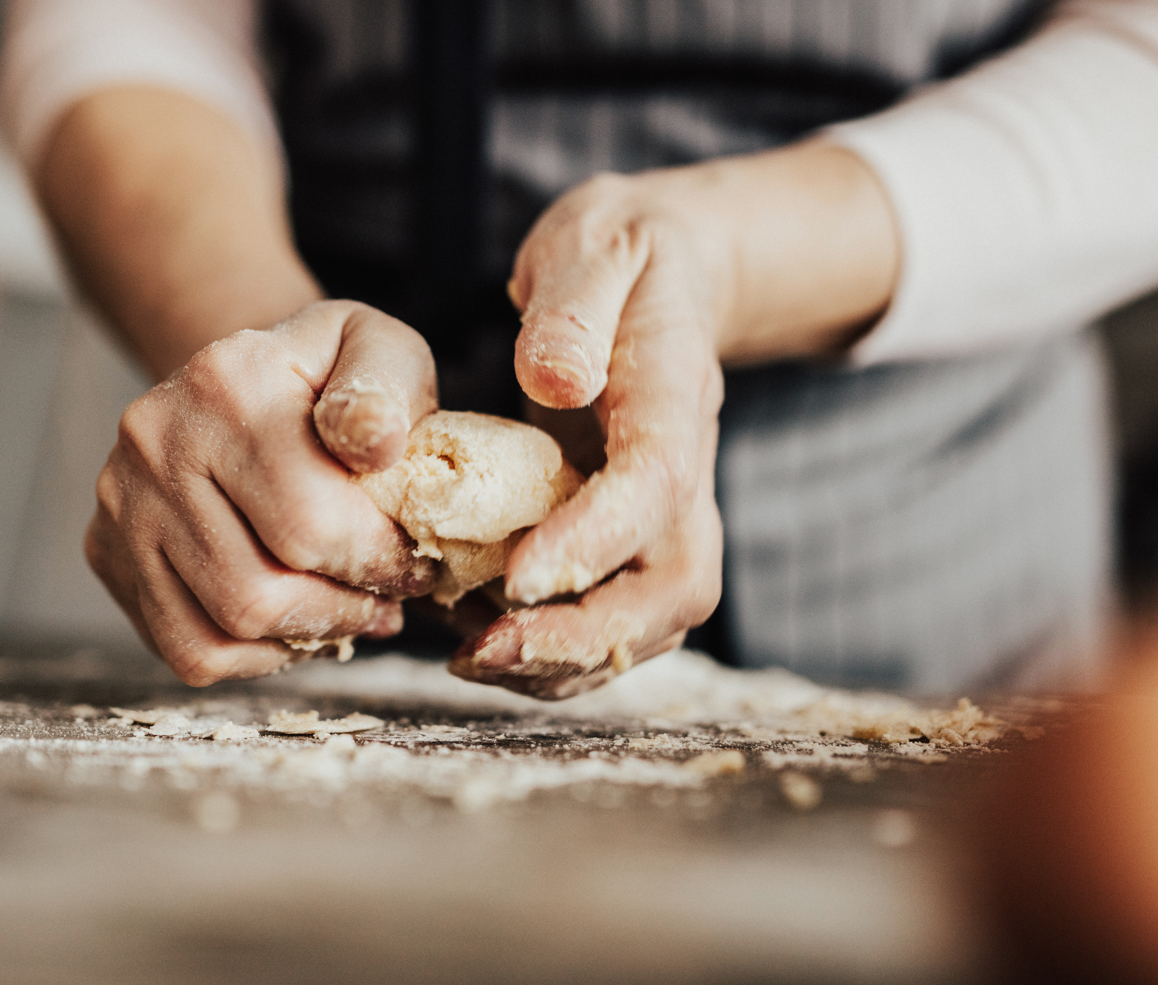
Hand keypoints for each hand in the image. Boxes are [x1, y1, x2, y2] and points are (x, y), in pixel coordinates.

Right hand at [86, 301, 438, 684]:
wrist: (241, 382)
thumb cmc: (324, 378)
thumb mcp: (375, 349)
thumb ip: (386, 390)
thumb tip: (377, 442)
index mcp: (226, 382)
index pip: (308, 521)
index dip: (380, 563)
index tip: (416, 565)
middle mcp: (156, 441)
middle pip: (259, 589)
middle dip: (346, 608)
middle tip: (388, 599)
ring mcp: (122, 502)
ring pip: (223, 629)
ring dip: (306, 637)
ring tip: (349, 610)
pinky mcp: (108, 551)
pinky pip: (187, 648)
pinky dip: (255, 655)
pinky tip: (296, 623)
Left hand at [451, 141, 897, 698]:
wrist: (667, 270)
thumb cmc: (620, 253)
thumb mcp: (593, 247)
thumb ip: (573, 308)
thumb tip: (554, 380)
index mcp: (674, 397)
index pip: (654, 486)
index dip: (593, 542)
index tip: (515, 577)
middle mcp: (686, 471)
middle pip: (673, 587)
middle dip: (584, 637)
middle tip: (484, 650)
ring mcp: (669, 513)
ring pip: (650, 621)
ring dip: (566, 660)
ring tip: (471, 658)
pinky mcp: (638, 536)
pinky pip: (616, 617)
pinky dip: (557, 650)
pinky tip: (484, 639)